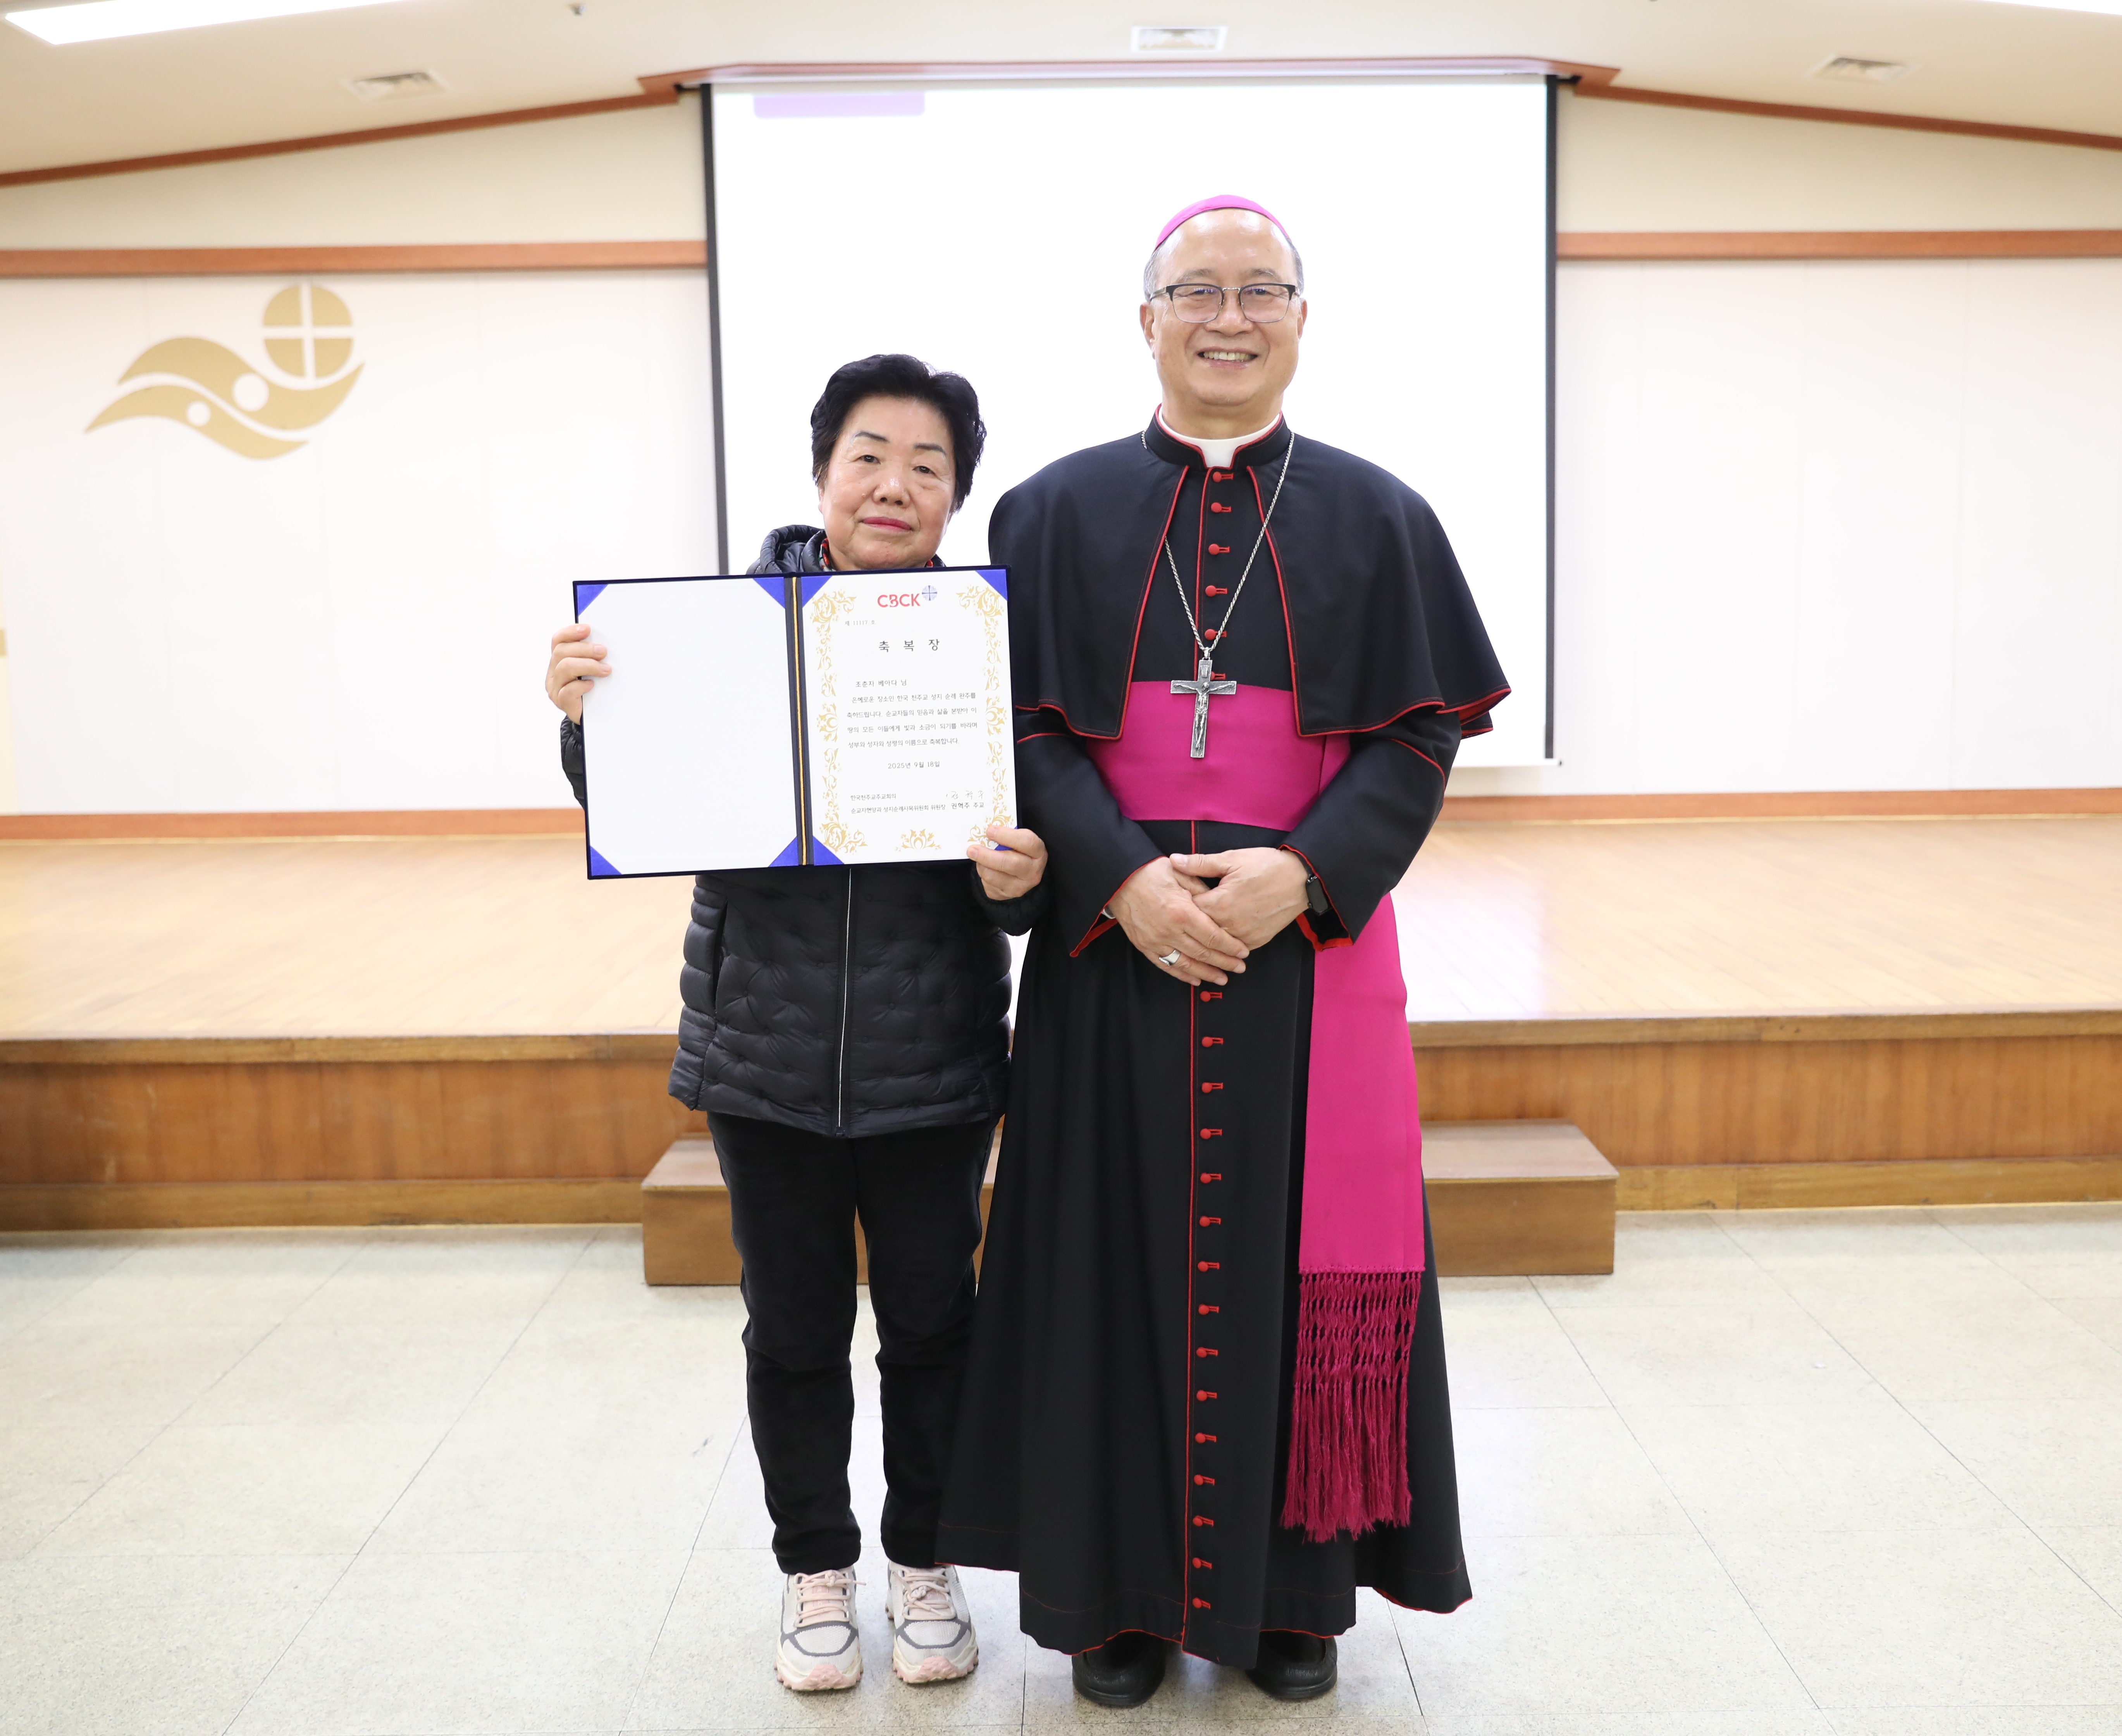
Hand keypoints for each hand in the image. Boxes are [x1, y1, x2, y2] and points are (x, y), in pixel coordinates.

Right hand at [547, 622, 609, 723]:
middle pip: (561, 651)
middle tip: (603, 652)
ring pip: (565, 668)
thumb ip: (592, 655)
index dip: (570, 632)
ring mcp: (555, 688)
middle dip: (584, 649)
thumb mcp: (592, 669)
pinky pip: (568, 690)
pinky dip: (581, 686)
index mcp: (559, 660)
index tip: (587, 629)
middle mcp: (554, 672)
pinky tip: (592, 685)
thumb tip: (604, 642)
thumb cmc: (594, 689)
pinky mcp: (561, 702)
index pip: (558, 640)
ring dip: (588, 665)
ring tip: (605, 670)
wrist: (594, 716)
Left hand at [969, 824, 1047, 898]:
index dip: (1006, 836)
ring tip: (979, 857)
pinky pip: (988, 885)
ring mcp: (1020, 886)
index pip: (1026, 842)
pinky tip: (986, 868)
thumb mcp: (1018, 839)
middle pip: (1010, 863)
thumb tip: (985, 831)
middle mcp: (1032, 871)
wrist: (1021, 873)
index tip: (989, 830)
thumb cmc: (1017, 850)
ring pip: (994, 876)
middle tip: (972, 849)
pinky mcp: (1006, 895)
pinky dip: (982, 874)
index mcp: (1038, 852)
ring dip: (981, 865)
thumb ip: (1006, 835)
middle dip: (988, 856)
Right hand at [1107, 856, 1248, 985]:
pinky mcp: (1145, 946)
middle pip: (1203, 953)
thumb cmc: (1151, 873)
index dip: (1230, 947)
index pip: (1213, 936)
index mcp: (1182, 912)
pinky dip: (1182, 975)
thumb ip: (1203, 892)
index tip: (1243, 952)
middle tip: (1240, 968)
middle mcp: (1170, 931)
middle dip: (1224, 963)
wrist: (1119, 878)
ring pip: (1186, 964)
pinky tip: (1196, 980)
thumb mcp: (1182, 875)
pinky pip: (1167, 965)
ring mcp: (1156, 941)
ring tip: (1223, 979)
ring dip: (1207, 973)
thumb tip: (1220, 907)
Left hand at [1169, 848, 1308, 949]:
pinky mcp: (1256, 942)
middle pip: (1199, 930)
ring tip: (1199, 926)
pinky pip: (1233, 947)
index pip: (1188, 910)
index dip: (1180, 904)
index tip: (1176, 899)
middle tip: (1183, 915)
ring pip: (1215, 942)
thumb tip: (1174, 860)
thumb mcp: (1232, 859)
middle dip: (1190, 922)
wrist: (1301, 880)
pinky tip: (1221, 933)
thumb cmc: (1266, 866)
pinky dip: (1225, 941)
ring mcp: (1244, 936)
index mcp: (1219, 904)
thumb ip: (1200, 863)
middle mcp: (1229, 925)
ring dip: (1207, 934)